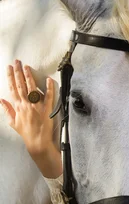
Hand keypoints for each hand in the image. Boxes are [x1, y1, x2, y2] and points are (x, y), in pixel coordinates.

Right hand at [1, 60, 61, 177]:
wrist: (37, 142)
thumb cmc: (26, 132)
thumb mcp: (13, 122)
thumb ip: (7, 110)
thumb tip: (1, 100)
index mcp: (18, 106)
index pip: (13, 88)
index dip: (11, 77)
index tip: (9, 67)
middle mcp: (26, 104)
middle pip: (21, 85)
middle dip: (18, 72)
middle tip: (17, 61)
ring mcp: (36, 106)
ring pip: (32, 88)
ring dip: (29, 76)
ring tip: (26, 66)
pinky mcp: (47, 109)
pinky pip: (49, 96)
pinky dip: (49, 88)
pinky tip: (48, 79)